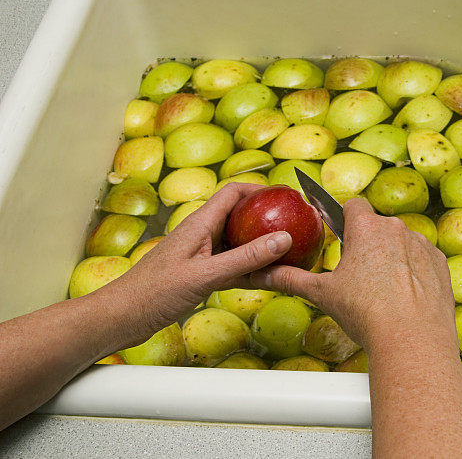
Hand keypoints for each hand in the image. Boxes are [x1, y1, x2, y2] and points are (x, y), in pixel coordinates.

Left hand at [93, 183, 291, 345]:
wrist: (122, 317)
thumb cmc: (154, 294)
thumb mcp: (206, 275)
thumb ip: (246, 258)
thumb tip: (283, 239)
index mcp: (200, 224)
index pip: (233, 192)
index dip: (260, 190)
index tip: (284, 199)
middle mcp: (201, 233)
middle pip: (238, 215)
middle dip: (265, 218)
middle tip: (292, 227)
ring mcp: (199, 253)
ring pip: (236, 241)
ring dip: (258, 246)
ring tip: (285, 254)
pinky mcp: (198, 272)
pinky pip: (230, 263)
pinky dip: (248, 268)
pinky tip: (263, 279)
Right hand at [256, 198, 454, 352]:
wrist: (412, 340)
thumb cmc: (367, 313)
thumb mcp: (322, 294)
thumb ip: (291, 279)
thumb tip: (262, 274)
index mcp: (367, 228)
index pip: (353, 205)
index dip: (343, 216)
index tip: (338, 230)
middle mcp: (397, 229)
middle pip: (377, 227)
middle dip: (366, 244)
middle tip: (356, 274)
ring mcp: (423, 245)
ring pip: (401, 243)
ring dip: (391, 257)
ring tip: (382, 291)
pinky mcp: (440, 264)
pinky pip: (423, 260)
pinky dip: (414, 272)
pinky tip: (404, 296)